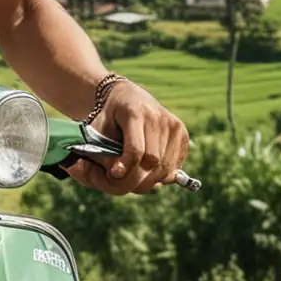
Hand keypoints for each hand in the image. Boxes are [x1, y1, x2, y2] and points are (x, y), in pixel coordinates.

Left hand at [65, 79, 188, 195]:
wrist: (125, 96)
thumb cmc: (108, 117)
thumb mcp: (99, 130)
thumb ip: (106, 153)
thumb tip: (118, 175)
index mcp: (135, 112)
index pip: (136, 149)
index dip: (126, 166)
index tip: (114, 175)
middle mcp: (158, 117)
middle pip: (153, 161)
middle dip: (136, 179)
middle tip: (121, 184)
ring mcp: (173, 124)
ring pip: (165, 167)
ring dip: (149, 180)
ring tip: (133, 180)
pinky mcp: (181, 132)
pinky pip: (175, 164)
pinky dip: (162, 174)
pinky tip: (148, 171)